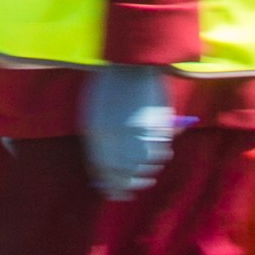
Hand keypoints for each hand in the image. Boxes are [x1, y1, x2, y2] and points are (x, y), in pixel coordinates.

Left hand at [79, 64, 177, 201]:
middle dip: (129, 184)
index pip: (104, 169)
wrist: (132, 61)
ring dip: (146, 172)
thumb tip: (103, 171)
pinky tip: (158, 156)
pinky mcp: (157, 125)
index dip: (111, 184)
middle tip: (133, 189)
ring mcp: (139, 130)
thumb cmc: (110, 86)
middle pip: (125, 172)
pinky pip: (160, 151)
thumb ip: (99, 141)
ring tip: (146, 176)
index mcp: (97, 131)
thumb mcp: (95, 113)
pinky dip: (160, 157)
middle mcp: (117, 134)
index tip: (115, 192)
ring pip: (144, 164)